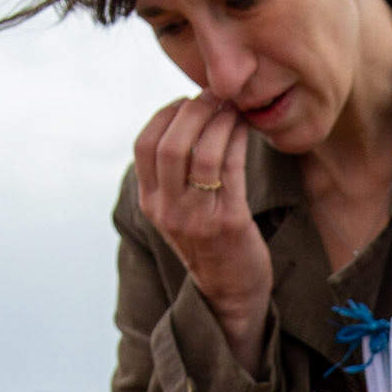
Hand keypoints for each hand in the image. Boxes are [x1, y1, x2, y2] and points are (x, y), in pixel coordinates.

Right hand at [134, 93, 273, 372]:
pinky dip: (238, 140)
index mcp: (151, 203)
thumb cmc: (209, 246)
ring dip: (220, 121)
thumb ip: (172, 176)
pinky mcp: (229, 223)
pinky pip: (231, 168)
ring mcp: (197, 218)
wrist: (230, 296)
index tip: (187, 101)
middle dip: (195, 110)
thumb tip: (185, 119)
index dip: (165, 114)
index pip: (145, 144)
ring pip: (202, 153)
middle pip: (171, 143)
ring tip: (234, 108)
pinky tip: (246, 129)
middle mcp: (169, 210)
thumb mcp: (177, 212)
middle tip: (216, 96)